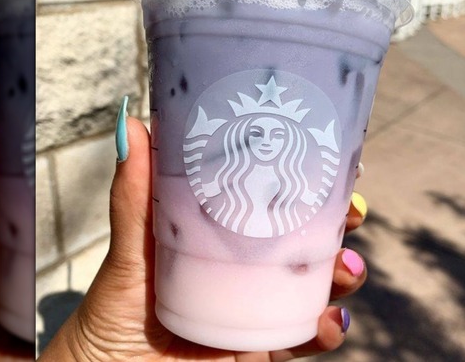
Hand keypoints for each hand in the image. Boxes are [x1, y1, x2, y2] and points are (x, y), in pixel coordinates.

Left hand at [40, 117, 368, 360]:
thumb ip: (134, 197)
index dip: (309, 185)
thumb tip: (134, 126)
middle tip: (352, 212)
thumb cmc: (111, 312)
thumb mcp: (130, 250)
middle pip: (306, 242)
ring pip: (316, 287)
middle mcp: (244, 271)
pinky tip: (328, 321)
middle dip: (339, 226)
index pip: (274, 205)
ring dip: (343, 275)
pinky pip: (304, 337)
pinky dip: (326, 330)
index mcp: (220, 238)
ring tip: (346, 268)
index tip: (336, 163)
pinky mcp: (260, 350)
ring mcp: (256, 310)